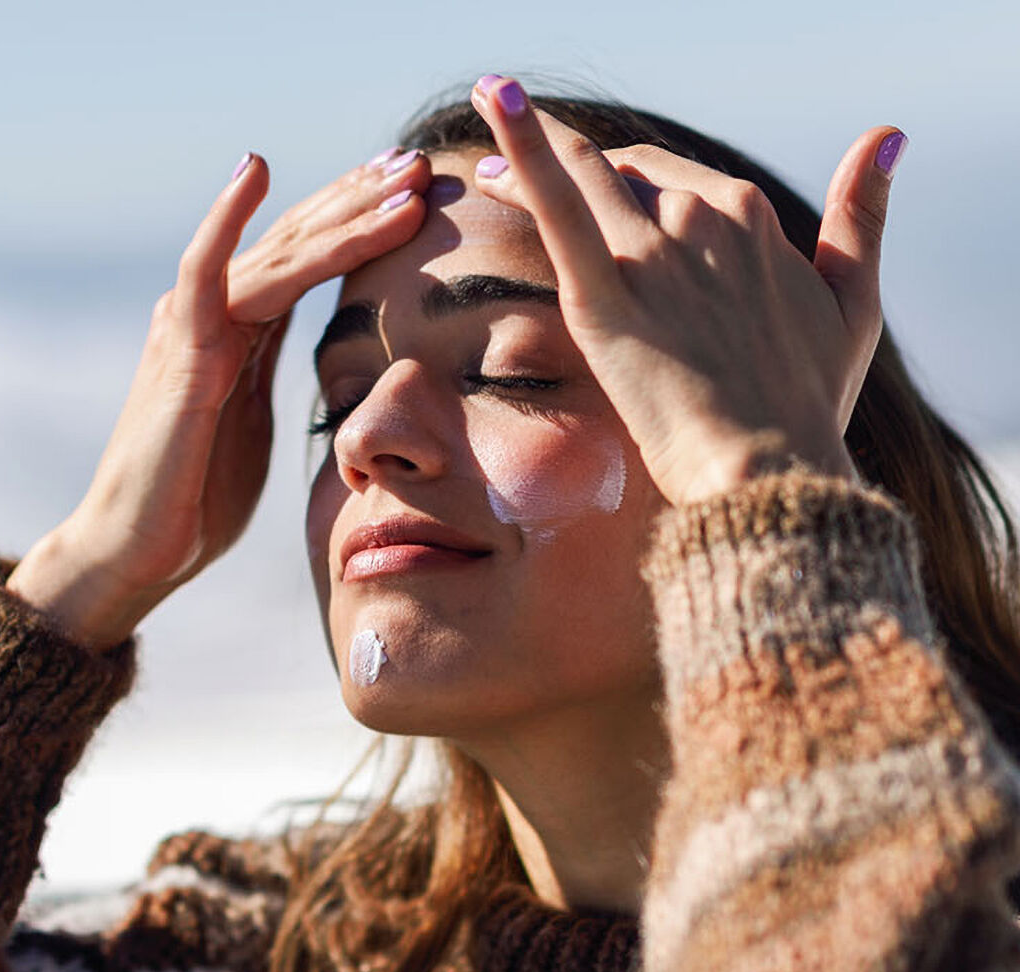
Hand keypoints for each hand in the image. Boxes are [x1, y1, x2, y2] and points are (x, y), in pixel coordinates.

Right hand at [9, 149, 429, 649]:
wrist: (139, 548)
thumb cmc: (197, 494)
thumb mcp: (252, 421)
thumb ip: (273, 375)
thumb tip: (317, 363)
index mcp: (241, 330)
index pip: (308, 260)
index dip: (361, 222)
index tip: (418, 193)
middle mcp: (216, 314)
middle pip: (299, 241)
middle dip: (362, 200)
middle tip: (422, 162)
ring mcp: (194, 328)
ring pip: (277, 254)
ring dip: (341, 213)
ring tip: (400, 177)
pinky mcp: (180, 356)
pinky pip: (203, 275)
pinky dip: (225, 221)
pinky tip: (255, 170)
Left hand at [470, 76, 905, 505]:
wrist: (767, 468)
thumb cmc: (808, 403)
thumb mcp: (854, 303)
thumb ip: (862, 218)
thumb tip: (886, 136)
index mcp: (750, 217)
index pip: (671, 178)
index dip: (626, 175)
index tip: (593, 183)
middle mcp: (701, 218)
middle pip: (621, 172)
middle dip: (570, 158)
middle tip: (511, 160)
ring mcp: (652, 253)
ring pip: (582, 175)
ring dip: (530, 142)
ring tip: (490, 112)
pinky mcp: (604, 296)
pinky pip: (556, 205)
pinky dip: (523, 146)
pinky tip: (494, 97)